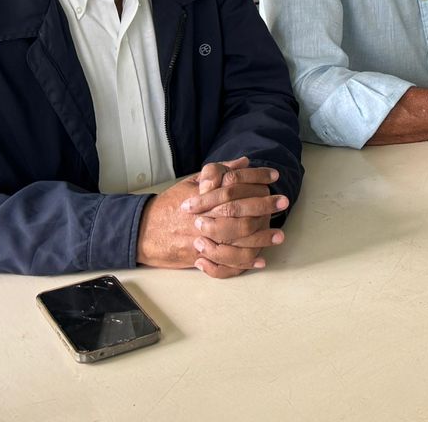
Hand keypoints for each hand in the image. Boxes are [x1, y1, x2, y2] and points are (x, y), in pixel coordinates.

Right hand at [139, 162, 288, 278]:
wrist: (144, 231)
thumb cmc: (171, 204)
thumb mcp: (192, 182)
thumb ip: (218, 171)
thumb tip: (244, 162)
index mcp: (203, 198)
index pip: (236, 186)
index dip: (257, 180)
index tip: (274, 178)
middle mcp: (205, 219)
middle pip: (242, 215)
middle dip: (265, 208)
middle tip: (283, 203)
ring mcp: (204, 241)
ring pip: (238, 243)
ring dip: (262, 239)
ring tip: (278, 235)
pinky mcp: (200, 258)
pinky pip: (227, 265)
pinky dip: (245, 264)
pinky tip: (260, 260)